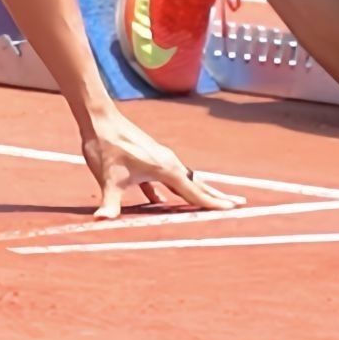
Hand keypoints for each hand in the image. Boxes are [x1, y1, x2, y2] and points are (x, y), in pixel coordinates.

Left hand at [81, 110, 243, 218]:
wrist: (98, 118)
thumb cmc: (105, 146)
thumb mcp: (107, 179)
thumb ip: (109, 204)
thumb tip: (101, 221)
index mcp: (165, 169)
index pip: (194, 191)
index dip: (213, 203)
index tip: (234, 209)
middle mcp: (168, 162)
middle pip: (198, 184)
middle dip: (217, 196)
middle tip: (240, 204)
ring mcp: (159, 159)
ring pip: (184, 180)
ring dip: (198, 191)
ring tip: (213, 201)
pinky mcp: (148, 158)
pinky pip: (165, 178)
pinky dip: (171, 190)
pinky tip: (162, 202)